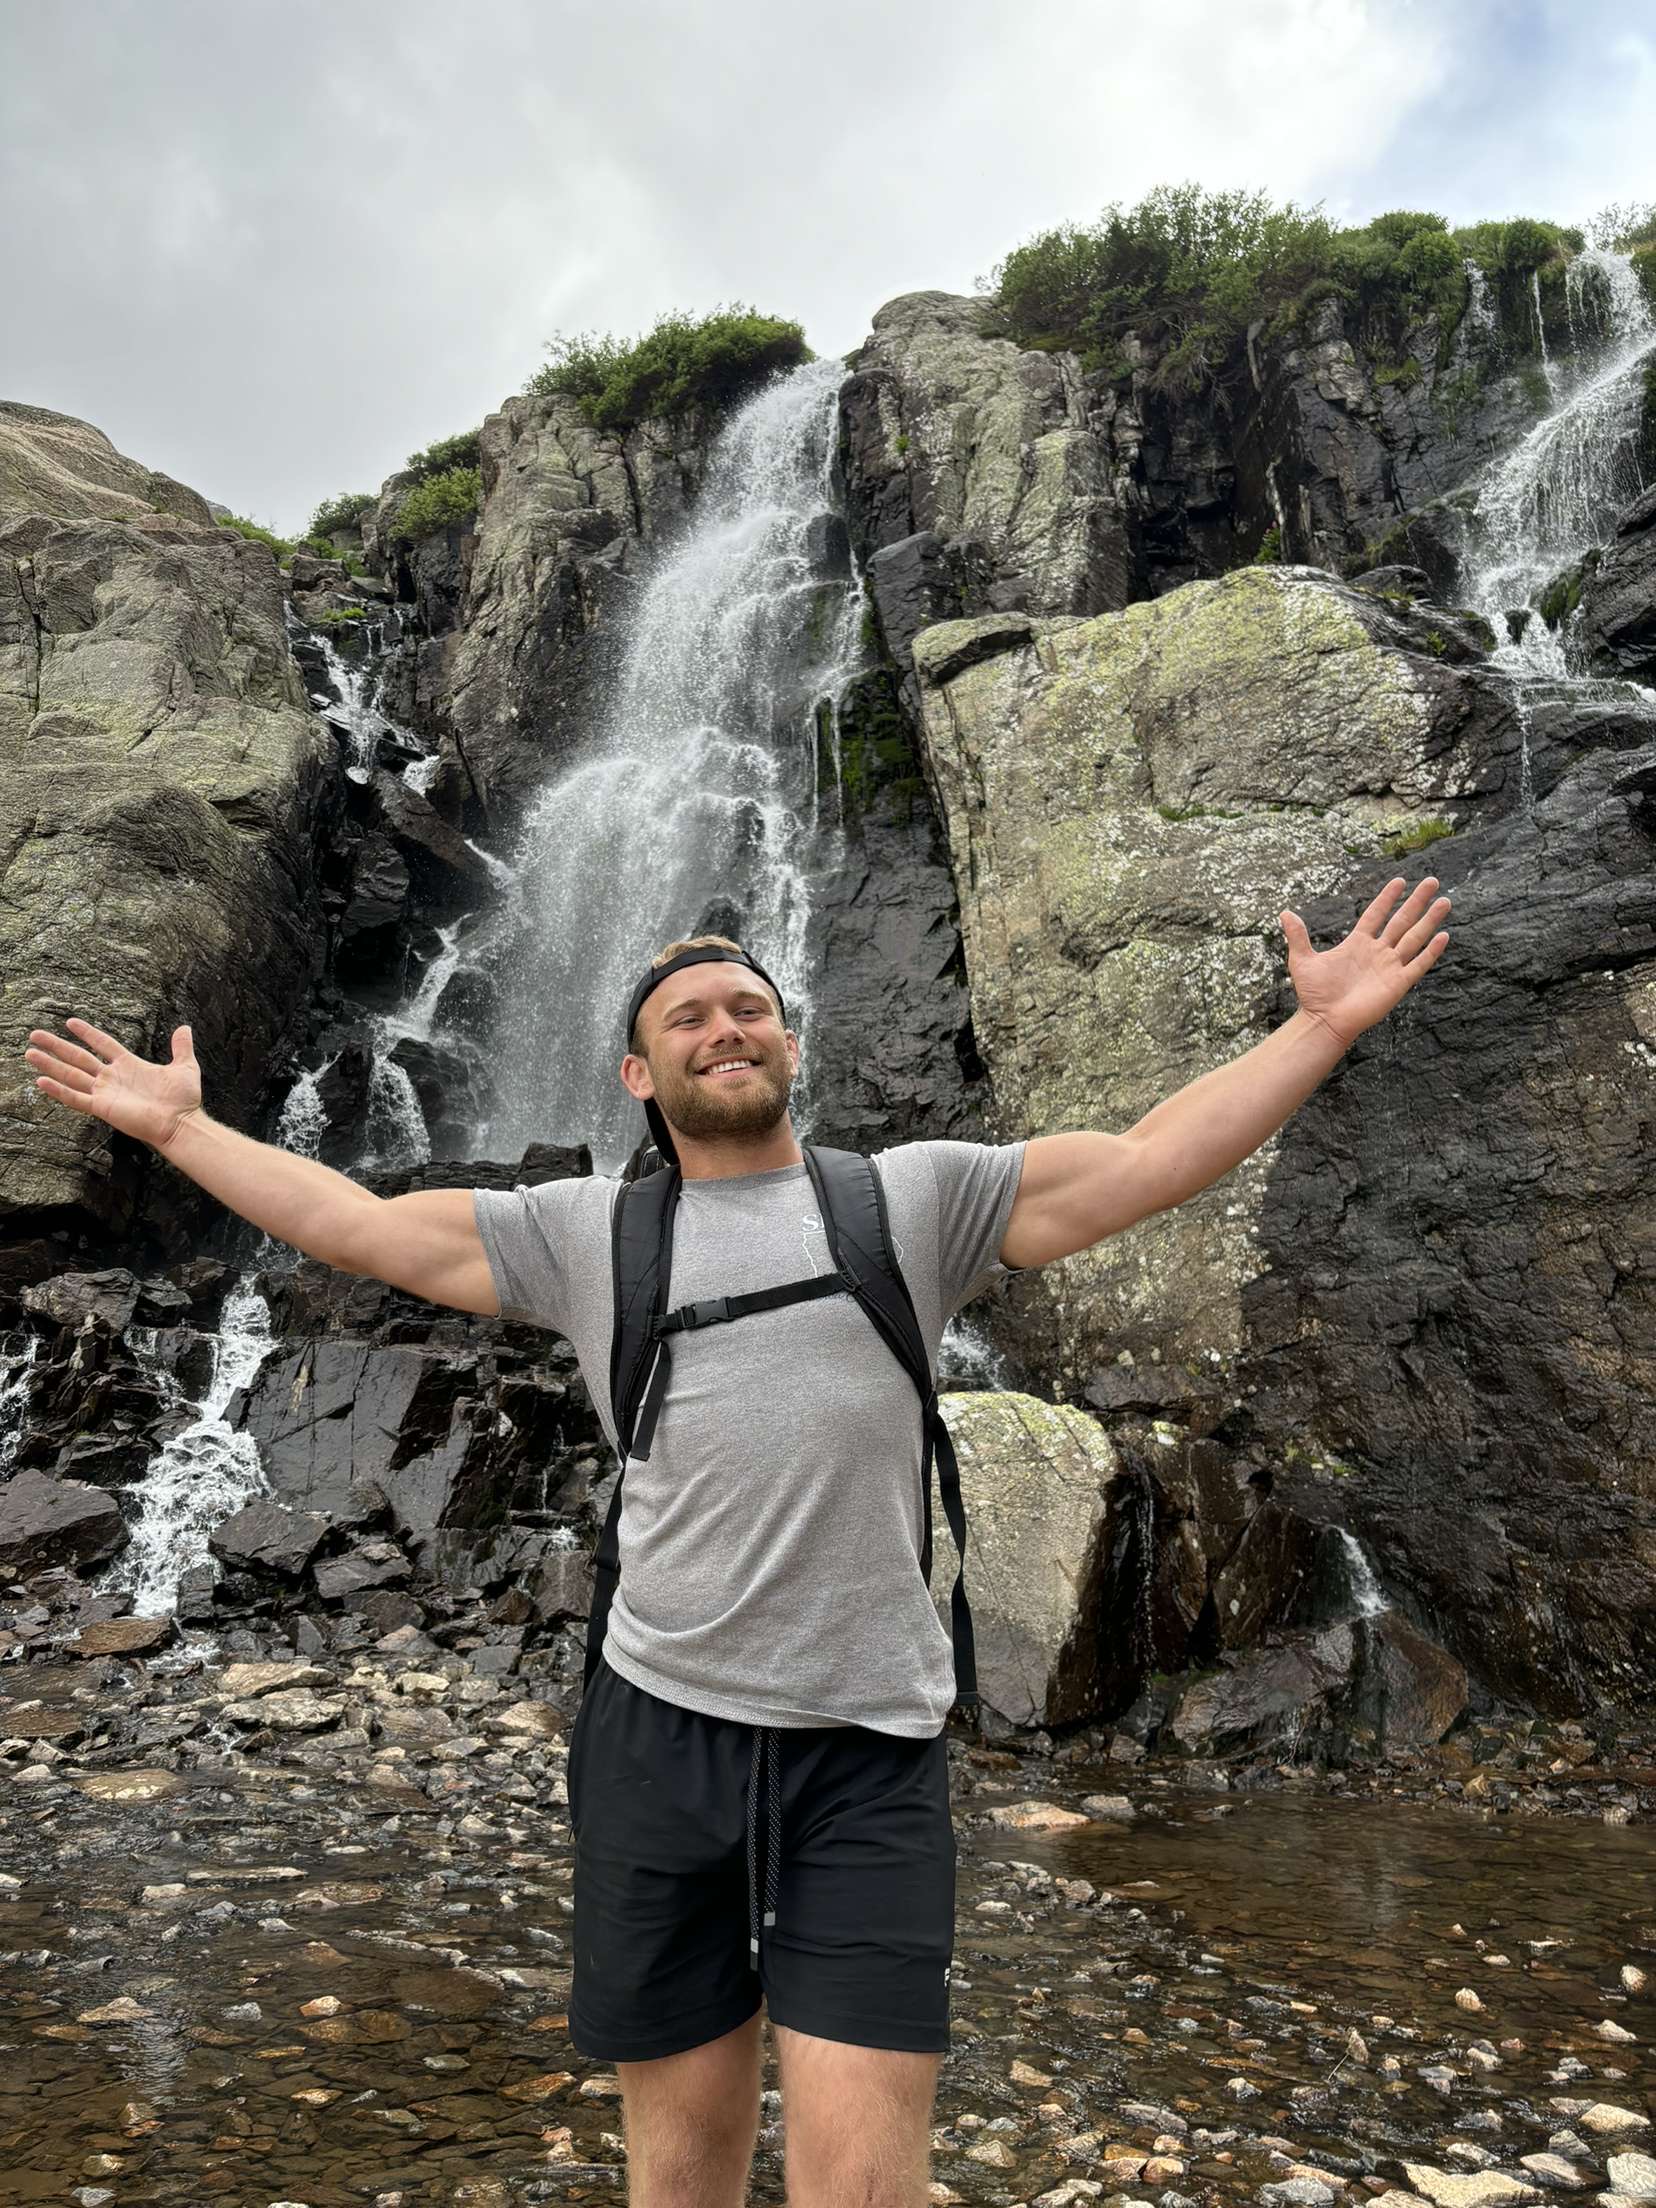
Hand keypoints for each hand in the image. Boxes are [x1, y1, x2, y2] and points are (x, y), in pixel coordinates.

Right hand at [25, 1020, 203, 1149]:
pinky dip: (58, 1090)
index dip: (87, 1033)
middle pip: (79, 1057)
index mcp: (129, 1066)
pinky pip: (75, 1098)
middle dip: (57, 1046)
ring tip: (30, 1053)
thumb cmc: (183, 1099)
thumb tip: (185, 1028)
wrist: (181, 1122)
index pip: (103, 1044)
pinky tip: (40, 1081)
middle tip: (35, 1034)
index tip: (70, 1021)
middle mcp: (112, 1078)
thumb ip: (181, 1047)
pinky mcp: (102, 1108)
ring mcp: (105, 1093)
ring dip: (50, 1065)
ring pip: (71, 1075)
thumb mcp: (185, 1066)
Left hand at [1280, 875, 1450, 1047]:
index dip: (1387, 898)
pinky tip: (1443, 936)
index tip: (1400, 881)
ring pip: (1414, 938)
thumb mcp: (1302, 960)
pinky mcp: (1397, 983)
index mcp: (1357, 943)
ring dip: (1430, 920)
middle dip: (1417, 901)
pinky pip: (1418, 965)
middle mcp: (1377, 952)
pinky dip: (1431, 952)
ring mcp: (1389, 967)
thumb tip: (1285, 912)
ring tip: (1445, 901)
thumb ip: (1298, 936)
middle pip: (1401, 921)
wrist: (1324, 1021)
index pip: (1376, 914)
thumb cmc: (1314, 995)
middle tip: (1432, 881)